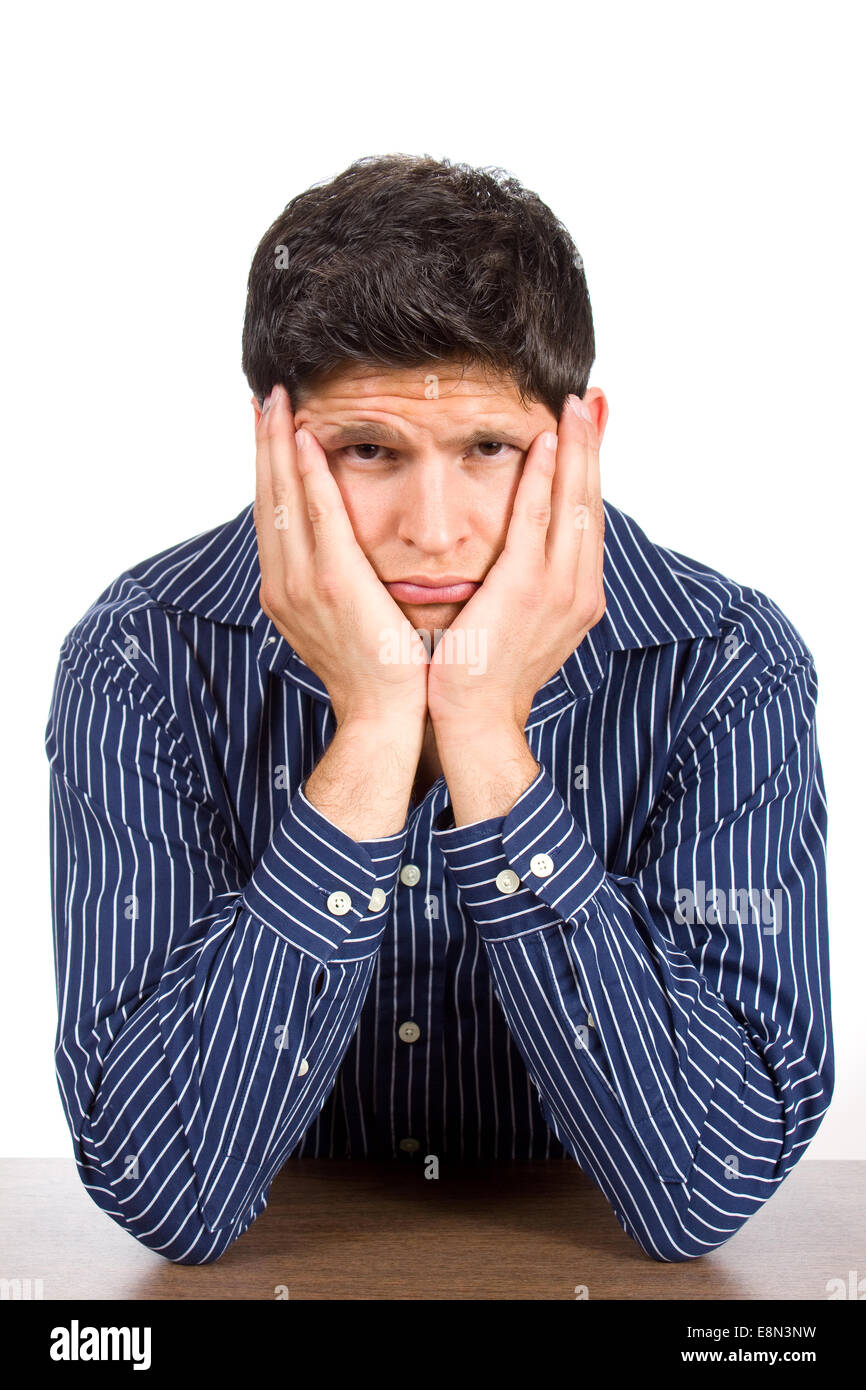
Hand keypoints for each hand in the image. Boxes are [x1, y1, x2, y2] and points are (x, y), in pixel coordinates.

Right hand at [253, 384, 429, 727]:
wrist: (383, 716)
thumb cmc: (379, 671)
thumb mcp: (347, 620)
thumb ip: (338, 582)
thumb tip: (345, 553)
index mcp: (285, 591)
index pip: (272, 514)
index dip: (268, 467)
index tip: (269, 427)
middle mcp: (282, 583)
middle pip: (266, 497)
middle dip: (265, 444)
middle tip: (267, 397)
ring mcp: (302, 583)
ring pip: (281, 498)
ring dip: (279, 445)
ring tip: (279, 401)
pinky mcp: (333, 583)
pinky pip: (315, 516)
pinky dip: (306, 476)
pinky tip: (307, 440)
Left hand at [427, 394, 604, 732]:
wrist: (475, 719)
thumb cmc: (484, 675)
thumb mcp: (516, 624)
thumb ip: (526, 586)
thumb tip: (521, 558)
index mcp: (578, 596)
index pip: (589, 521)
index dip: (592, 472)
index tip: (591, 431)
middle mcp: (579, 589)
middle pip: (592, 502)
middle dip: (594, 448)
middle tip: (594, 400)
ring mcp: (558, 588)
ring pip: (575, 503)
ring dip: (576, 449)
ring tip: (575, 406)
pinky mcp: (526, 588)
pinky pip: (539, 520)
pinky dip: (545, 478)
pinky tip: (544, 442)